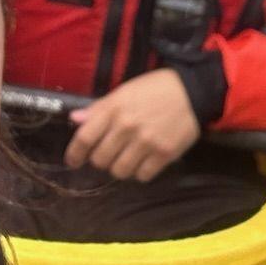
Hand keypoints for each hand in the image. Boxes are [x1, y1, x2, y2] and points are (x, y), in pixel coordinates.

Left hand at [64, 69, 201, 182]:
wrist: (193, 91)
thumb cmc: (155, 88)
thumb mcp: (124, 91)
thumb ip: (99, 108)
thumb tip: (75, 119)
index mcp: (114, 109)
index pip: (85, 138)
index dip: (74, 153)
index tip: (72, 161)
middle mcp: (128, 127)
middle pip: (100, 159)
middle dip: (99, 160)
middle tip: (106, 154)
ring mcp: (147, 143)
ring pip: (119, 171)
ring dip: (119, 168)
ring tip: (125, 158)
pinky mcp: (164, 154)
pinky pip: (142, 176)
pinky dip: (139, 172)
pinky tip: (143, 161)